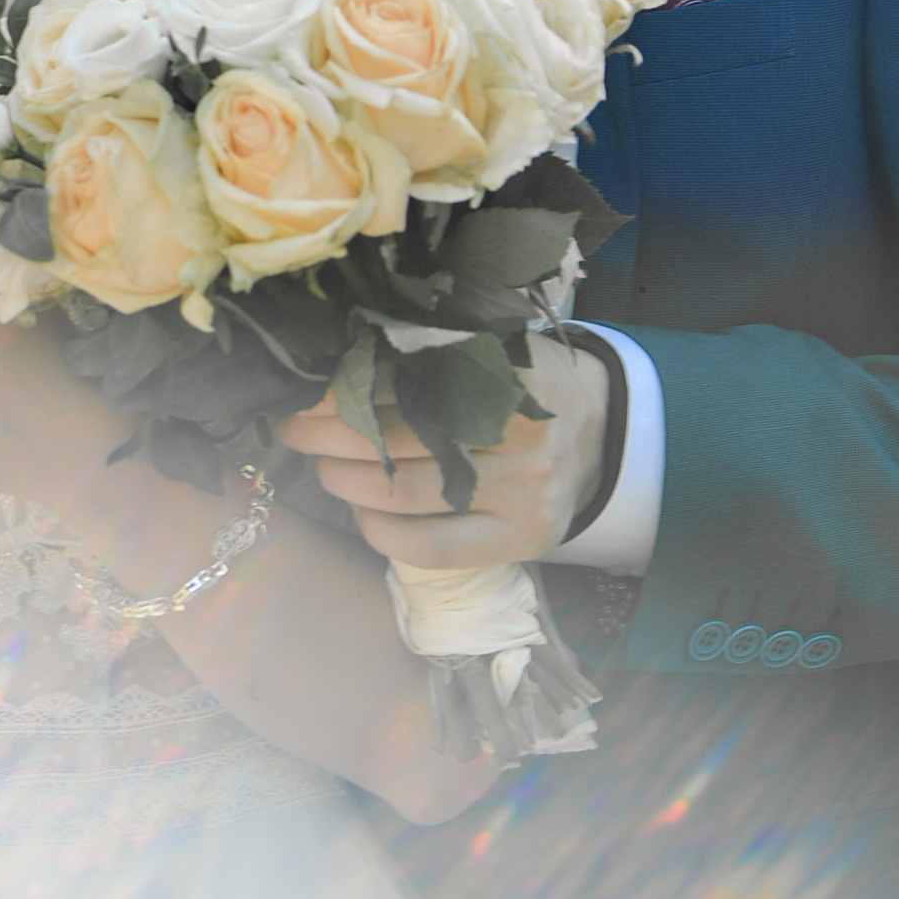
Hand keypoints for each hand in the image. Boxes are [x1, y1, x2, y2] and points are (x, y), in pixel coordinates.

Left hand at [279, 334, 608, 571]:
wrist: (601, 433)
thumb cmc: (523, 387)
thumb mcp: (493, 350)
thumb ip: (434, 351)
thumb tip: (341, 354)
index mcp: (508, 373)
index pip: (408, 380)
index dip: (347, 388)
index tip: (307, 391)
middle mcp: (519, 433)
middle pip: (399, 436)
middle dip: (331, 434)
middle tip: (297, 429)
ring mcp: (522, 491)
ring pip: (408, 492)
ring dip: (346, 480)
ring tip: (322, 467)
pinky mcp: (520, 538)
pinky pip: (434, 547)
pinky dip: (384, 533)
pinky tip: (363, 514)